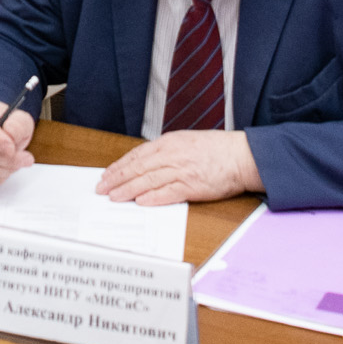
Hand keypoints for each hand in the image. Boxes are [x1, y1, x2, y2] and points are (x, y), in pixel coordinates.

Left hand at [96, 130, 260, 205]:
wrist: (241, 156)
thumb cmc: (217, 150)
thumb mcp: (187, 141)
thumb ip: (167, 151)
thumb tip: (147, 162)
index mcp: (170, 143)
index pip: (137, 155)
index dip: (120, 166)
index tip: (107, 174)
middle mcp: (172, 155)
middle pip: (137, 168)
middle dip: (117, 179)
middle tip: (102, 188)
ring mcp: (181, 171)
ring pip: (147, 181)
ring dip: (128, 189)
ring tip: (114, 197)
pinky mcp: (192, 186)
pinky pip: (167, 193)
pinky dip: (152, 198)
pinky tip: (140, 202)